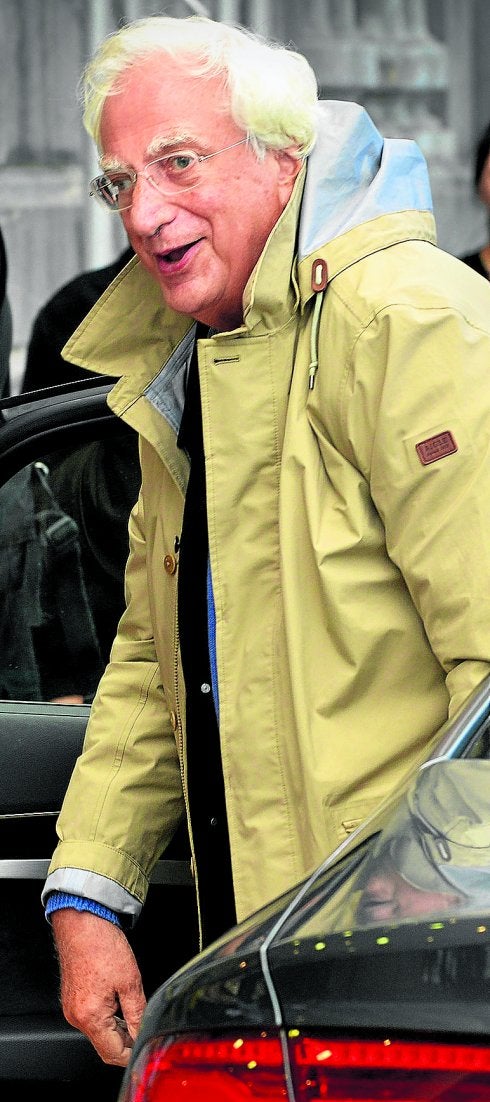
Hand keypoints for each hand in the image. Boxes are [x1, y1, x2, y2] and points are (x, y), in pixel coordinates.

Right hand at [51, 908, 146, 1065]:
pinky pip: (91, 1018)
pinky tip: (117, 1000)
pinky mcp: (72, 999)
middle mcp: (76, 1017)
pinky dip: (106, 1016)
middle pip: (105, 1045)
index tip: (144, 1045)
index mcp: (90, 1016)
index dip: (132, 1052)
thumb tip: (142, 1033)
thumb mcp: (130, 981)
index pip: (113, 1054)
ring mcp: (72, 1008)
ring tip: (130, 1006)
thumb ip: (137, 1014)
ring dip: (116, 1027)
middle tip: (141, 1025)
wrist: (83, 922)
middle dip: (125, 1041)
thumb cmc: (102, 945)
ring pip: (98, 1032)